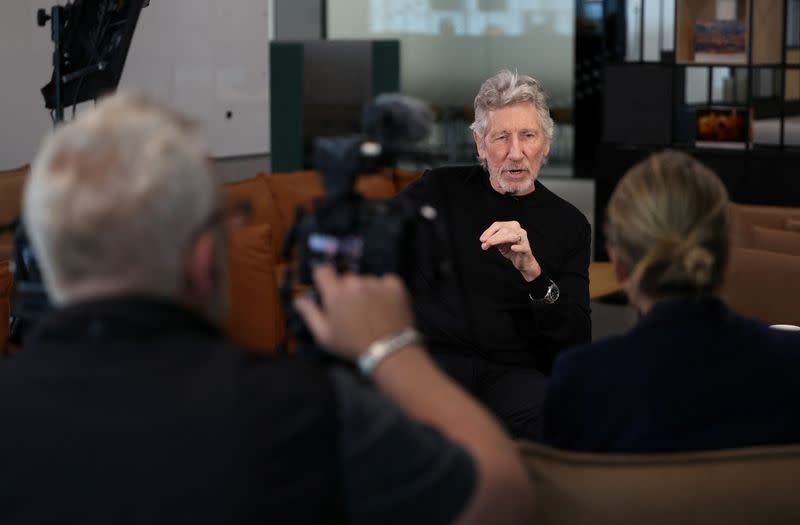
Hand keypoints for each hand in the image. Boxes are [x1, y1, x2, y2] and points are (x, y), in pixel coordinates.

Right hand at [293, 265, 415, 360]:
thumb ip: (310, 313)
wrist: (389, 351)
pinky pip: (385, 281)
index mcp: (335, 292)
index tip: (328, 291)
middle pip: (346, 278)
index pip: (323, 270)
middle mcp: (355, 282)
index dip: (324, 280)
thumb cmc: (352, 345)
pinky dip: (384, 290)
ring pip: (366, 280)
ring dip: (366, 291)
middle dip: (346, 290)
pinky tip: (384, 305)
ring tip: (371, 312)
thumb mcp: (324, 335)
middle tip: (352, 310)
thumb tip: (299, 299)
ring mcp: (376, 282)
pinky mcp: (395, 285)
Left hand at [479, 221, 541, 281]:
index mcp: (512, 226)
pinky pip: (522, 247)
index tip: (482, 240)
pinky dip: (517, 247)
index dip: (489, 231)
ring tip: (491, 243)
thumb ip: (491, 241)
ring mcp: (524, 239)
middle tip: (484, 244)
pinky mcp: (526, 249)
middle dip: (493, 237)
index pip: (498, 225)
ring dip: (499, 239)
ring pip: (511, 236)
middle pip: (504, 230)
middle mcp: (519, 230)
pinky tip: (512, 248)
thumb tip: (483, 242)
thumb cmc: (510, 249)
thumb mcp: (499, 244)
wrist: (522, 261)